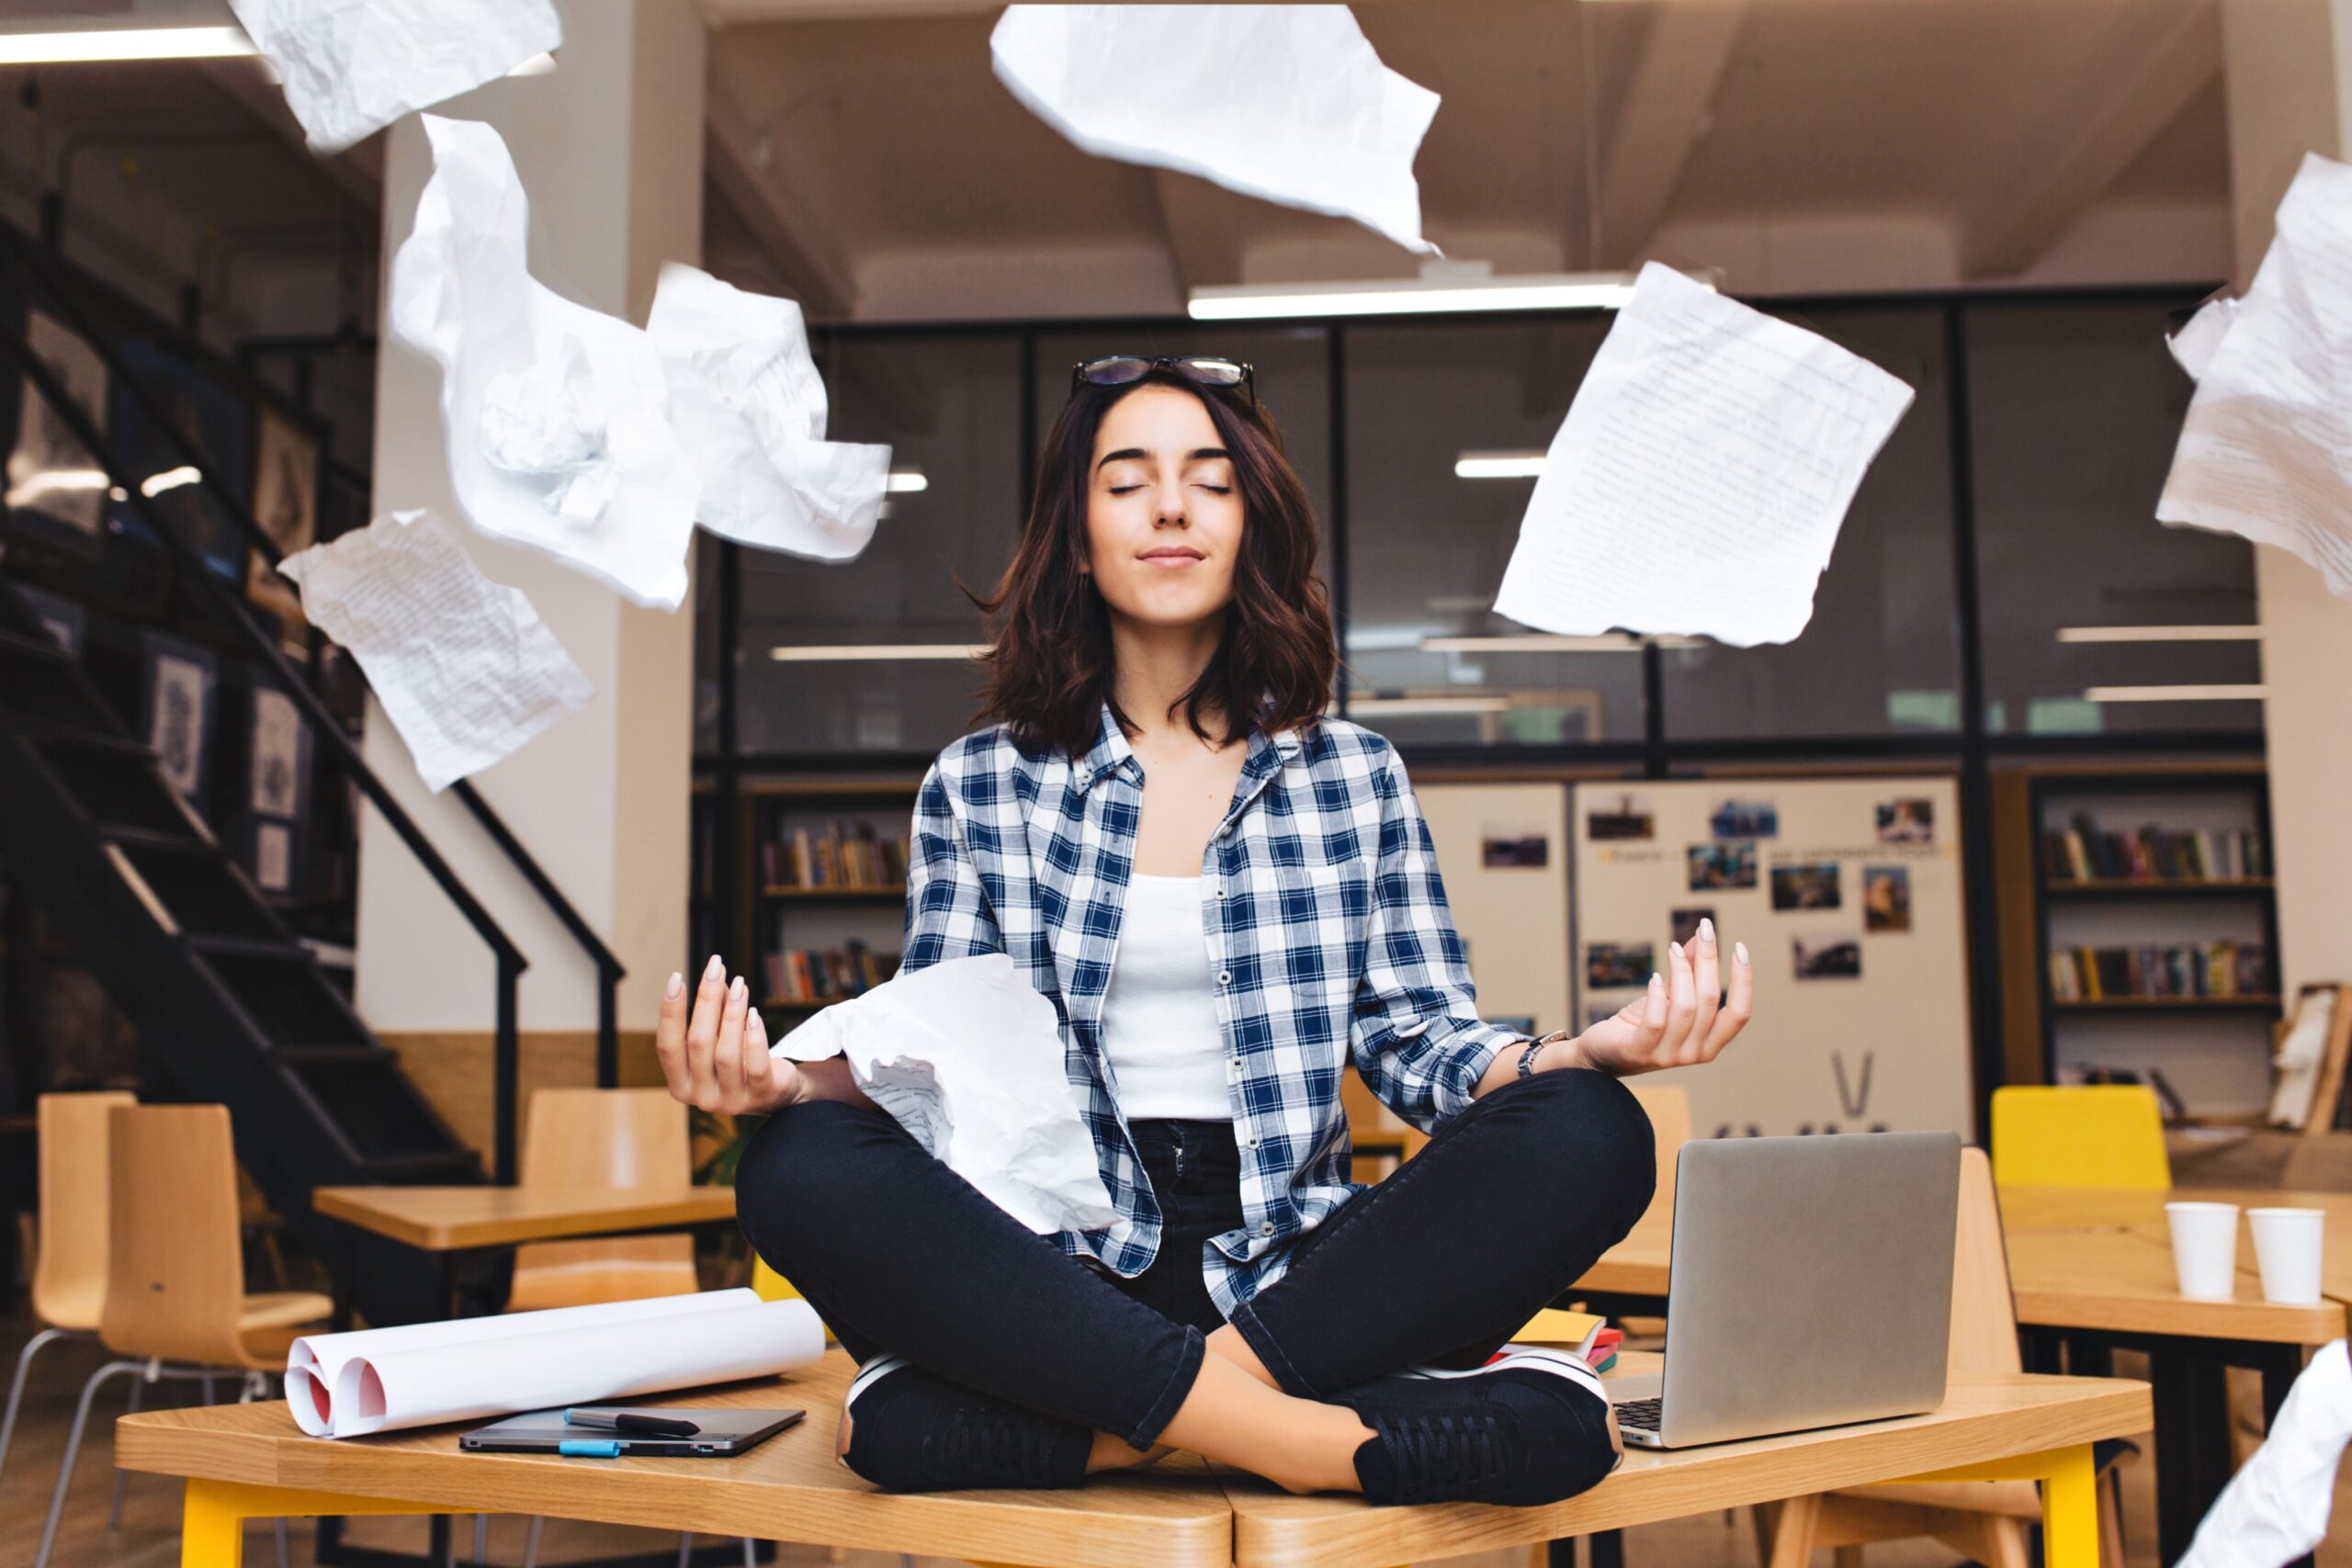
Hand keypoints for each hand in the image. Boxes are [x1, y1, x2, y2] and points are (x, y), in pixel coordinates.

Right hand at [654, 955, 802, 1114]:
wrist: (777, 1091)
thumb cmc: (740, 1059)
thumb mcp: (721, 1037)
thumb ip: (716, 1012)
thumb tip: (715, 978)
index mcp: (680, 1084)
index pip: (667, 1046)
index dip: (670, 1011)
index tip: (677, 977)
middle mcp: (701, 1097)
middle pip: (699, 1043)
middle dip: (707, 1000)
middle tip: (716, 968)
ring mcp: (731, 1101)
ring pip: (726, 1053)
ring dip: (732, 1014)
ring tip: (739, 984)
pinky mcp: (761, 1097)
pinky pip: (756, 1065)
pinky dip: (754, 1037)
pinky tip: (754, 1013)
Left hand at [1557, 918, 1751, 1077]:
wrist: (1603, 1051)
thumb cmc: (1640, 1024)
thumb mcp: (1669, 996)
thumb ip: (1688, 972)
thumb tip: (1701, 937)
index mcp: (1710, 1043)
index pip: (1739, 1014)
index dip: (1743, 980)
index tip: (1739, 947)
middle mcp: (1694, 1053)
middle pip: (1709, 1000)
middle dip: (1708, 960)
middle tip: (1704, 930)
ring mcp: (1667, 1056)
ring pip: (1685, 1007)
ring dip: (1681, 970)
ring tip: (1673, 948)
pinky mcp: (1639, 1051)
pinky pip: (1655, 1020)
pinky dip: (1656, 994)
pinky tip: (1654, 976)